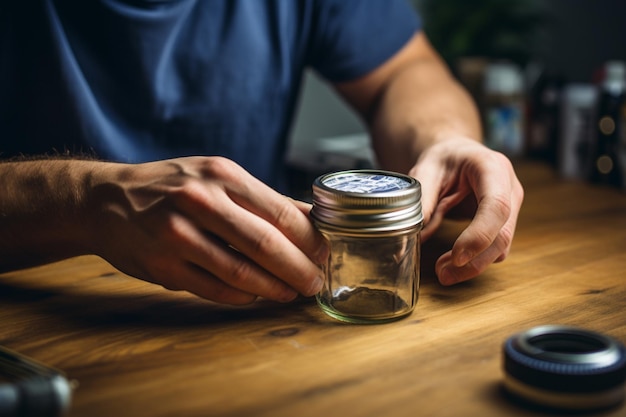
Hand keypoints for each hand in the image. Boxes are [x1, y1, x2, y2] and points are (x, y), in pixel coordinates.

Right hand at [87, 156, 326, 303]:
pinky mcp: (162, 266)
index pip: (281, 211)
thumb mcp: (217, 177)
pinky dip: (242, 296)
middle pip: (265, 244)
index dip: (310, 239)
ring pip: (240, 272)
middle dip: (299, 269)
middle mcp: (199, 200)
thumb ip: (264, 200)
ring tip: (291, 293)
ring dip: (274, 288)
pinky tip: (256, 295)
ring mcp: (177, 235)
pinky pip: (214, 289)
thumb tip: (314, 220)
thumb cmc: (172, 186)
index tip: (325, 255)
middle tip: (315, 283)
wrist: (106, 200)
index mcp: (221, 174)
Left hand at [409, 138, 523, 284]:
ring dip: (473, 265)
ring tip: (442, 271)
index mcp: (492, 168)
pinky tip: (452, 263)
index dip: (479, 235)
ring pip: (502, 248)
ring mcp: (512, 207)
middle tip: (442, 274)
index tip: (457, 257)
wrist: (457, 155)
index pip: (496, 206)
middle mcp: (510, 188)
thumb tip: (412, 235)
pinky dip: (475, 261)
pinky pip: (495, 249)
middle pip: (502, 234)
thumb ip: (421, 200)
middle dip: (473, 261)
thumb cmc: (444, 159)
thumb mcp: (426, 170)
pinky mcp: (505, 223)